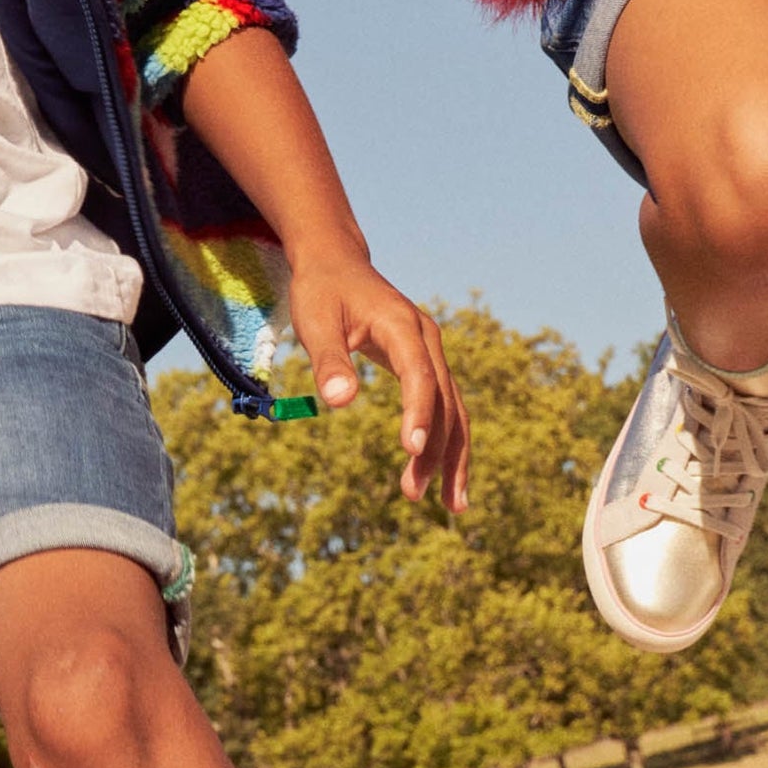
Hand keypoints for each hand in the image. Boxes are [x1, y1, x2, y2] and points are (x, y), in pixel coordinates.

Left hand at [288, 251, 469, 508]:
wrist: (336, 262)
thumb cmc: (321, 290)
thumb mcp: (315, 321)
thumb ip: (327, 360)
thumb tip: (338, 402)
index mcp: (403, 327)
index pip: (420, 376)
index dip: (418, 415)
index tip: (411, 452)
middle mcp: (427, 340)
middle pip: (444, 401)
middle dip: (436, 451)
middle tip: (416, 495)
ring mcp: (430, 353)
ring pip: (453, 410)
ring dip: (452, 456)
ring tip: (451, 505)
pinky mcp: (424, 364)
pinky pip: (443, 407)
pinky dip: (446, 442)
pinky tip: (441, 476)